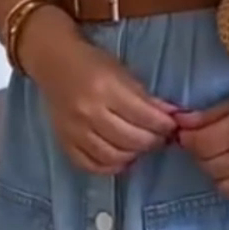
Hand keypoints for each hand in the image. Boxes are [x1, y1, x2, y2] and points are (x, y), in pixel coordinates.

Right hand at [20, 9, 177, 173]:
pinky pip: (90, 165)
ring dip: (134, 155)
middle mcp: (88, 112)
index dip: (164, 125)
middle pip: (131, 140)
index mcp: (106, 88)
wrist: (54, 62)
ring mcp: (74, 131)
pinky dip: (110, 166)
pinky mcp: (64, 142)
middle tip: (160, 138)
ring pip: (113, 156)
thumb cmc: (92, 64)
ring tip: (141, 146)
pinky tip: (121, 158)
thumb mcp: (123, 72)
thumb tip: (174, 116)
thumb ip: (146, 97)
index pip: (144, 117)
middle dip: (152, 141)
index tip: (172, 125)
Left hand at [177, 75, 228, 200]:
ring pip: (223, 187)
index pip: (199, 146)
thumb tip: (177, 125)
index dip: (188, 140)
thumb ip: (208, 116)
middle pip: (208, 167)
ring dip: (218, 173)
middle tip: (209, 144)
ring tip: (226, 158)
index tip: (189, 135)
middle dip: (202, 155)